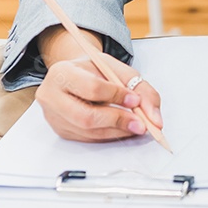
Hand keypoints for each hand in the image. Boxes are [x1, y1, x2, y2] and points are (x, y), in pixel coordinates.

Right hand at [35, 26, 162, 141]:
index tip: (135, 100)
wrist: (73, 74)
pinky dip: (109, 135)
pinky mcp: (61, 130)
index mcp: (62, 72)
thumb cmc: (92, 70)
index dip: (116, 96)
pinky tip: (121, 128)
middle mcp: (51, 95)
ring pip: (88, 131)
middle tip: (140, 123)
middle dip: (118, 121)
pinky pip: (88, 138)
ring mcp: (53, 116)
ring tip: (135, 125)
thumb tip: (155, 118)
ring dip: (117, 131)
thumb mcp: (117, 68)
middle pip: (86, 116)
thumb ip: (140, 88)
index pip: (91, 88)